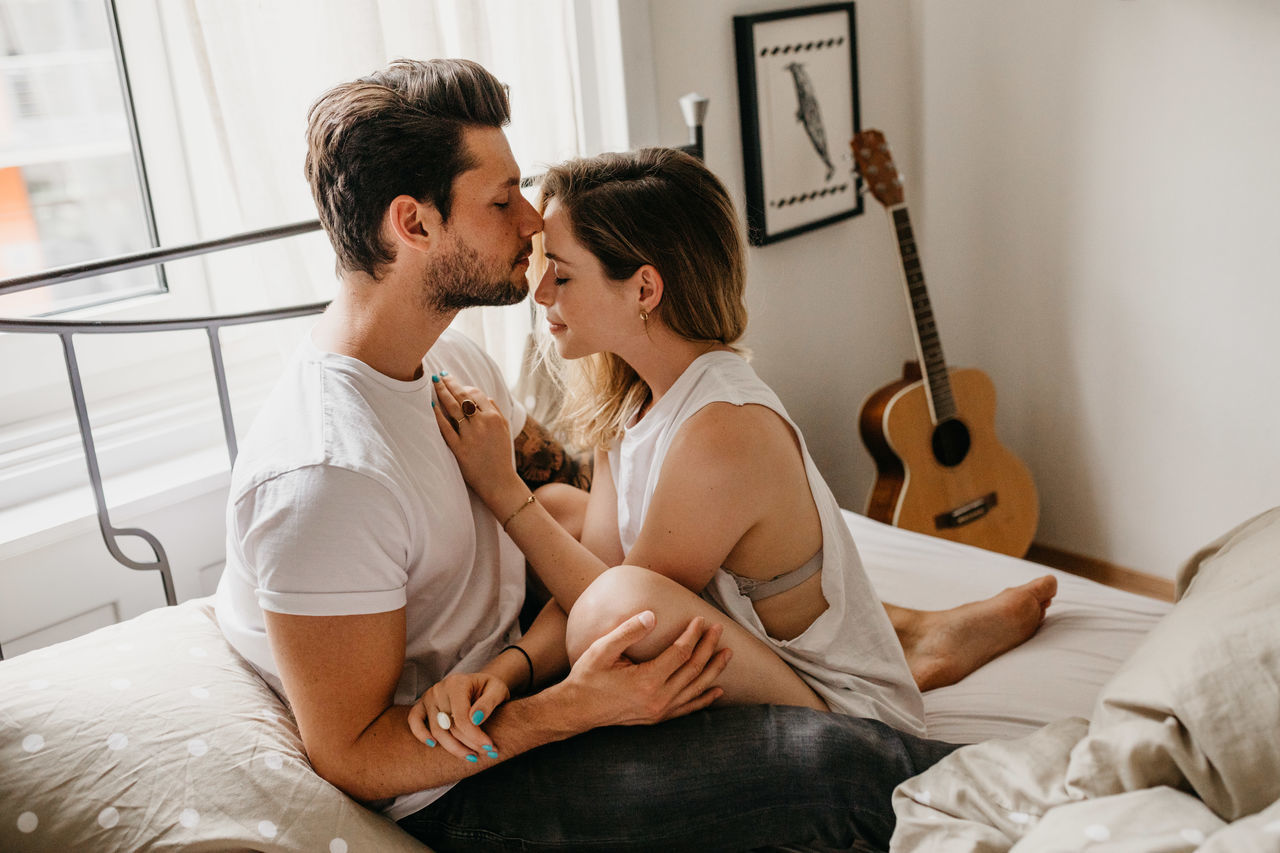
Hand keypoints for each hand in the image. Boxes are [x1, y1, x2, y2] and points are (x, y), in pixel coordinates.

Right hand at [407, 672, 509, 762]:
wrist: (479, 684)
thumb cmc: (489, 688)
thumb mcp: (498, 690)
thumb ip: (488, 703)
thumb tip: (475, 719)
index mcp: (457, 683)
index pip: (461, 717)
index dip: (475, 736)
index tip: (490, 746)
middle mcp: (439, 689)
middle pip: (450, 726)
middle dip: (470, 744)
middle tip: (488, 753)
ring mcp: (428, 697)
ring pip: (437, 731)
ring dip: (454, 747)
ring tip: (472, 756)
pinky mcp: (421, 705)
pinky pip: (414, 720)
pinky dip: (420, 734)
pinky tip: (433, 745)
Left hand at [433, 374, 524, 508]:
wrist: (499, 482)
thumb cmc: (500, 456)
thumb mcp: (504, 430)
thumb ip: (495, 411)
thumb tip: (482, 396)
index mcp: (495, 417)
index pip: (476, 394)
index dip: (463, 386)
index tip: (453, 382)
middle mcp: (483, 424)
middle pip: (462, 397)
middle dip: (449, 383)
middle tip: (439, 375)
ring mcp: (470, 436)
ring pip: (452, 408)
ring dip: (441, 393)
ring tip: (433, 383)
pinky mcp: (460, 449)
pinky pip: (445, 428)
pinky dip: (437, 415)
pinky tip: (430, 405)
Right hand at [561, 611, 730, 728]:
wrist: (576, 710)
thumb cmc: (587, 677)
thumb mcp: (602, 649)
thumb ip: (628, 631)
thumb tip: (652, 615)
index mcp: (647, 681)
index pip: (680, 653)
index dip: (693, 635)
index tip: (699, 619)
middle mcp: (658, 699)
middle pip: (693, 670)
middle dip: (708, 647)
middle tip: (718, 628)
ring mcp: (659, 711)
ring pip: (695, 689)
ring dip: (713, 670)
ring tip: (727, 653)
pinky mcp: (657, 718)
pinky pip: (688, 709)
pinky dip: (704, 699)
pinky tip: (717, 691)